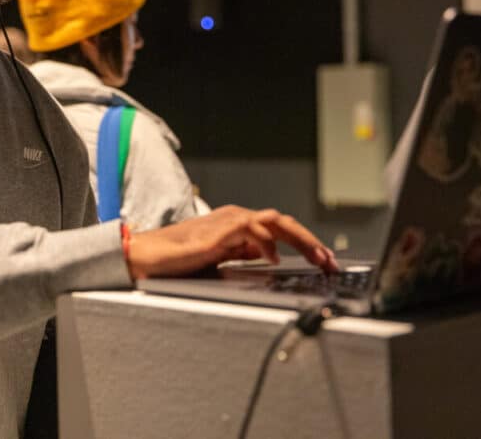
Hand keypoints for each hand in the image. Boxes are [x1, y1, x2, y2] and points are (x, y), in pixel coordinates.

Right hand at [125, 206, 337, 279]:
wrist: (149, 256)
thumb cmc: (179, 259)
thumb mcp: (221, 258)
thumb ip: (243, 254)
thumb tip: (270, 258)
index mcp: (238, 224)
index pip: (281, 229)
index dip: (307, 244)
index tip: (325, 262)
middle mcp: (236, 218)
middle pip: (284, 223)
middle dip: (312, 242)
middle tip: (331, 262)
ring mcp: (228, 222)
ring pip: (275, 222)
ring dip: (301, 240)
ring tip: (317, 259)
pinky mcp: (219, 231)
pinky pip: (252, 230)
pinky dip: (268, 244)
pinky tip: (275, 259)